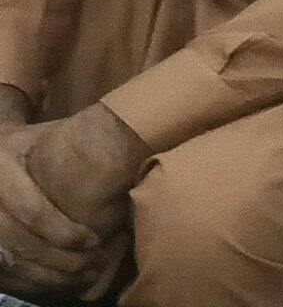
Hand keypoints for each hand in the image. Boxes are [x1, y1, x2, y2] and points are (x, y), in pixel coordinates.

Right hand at [0, 113, 130, 298]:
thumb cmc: (35, 145)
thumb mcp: (49, 138)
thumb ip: (76, 149)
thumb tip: (131, 152)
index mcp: (4, 171)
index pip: (32, 212)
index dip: (64, 233)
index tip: (95, 242)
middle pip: (21, 242)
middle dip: (60, 260)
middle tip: (94, 265)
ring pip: (12, 262)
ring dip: (49, 276)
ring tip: (84, 276)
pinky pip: (5, 272)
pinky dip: (32, 282)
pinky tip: (60, 283)